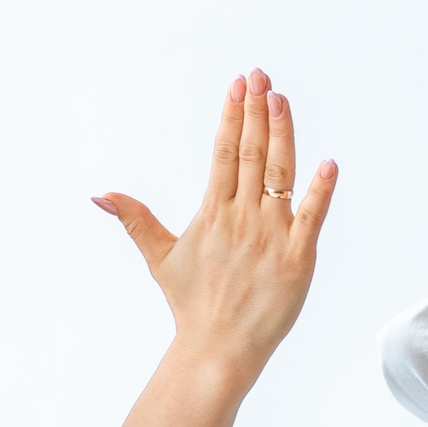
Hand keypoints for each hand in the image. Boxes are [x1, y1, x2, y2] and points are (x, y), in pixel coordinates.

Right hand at [96, 68, 338, 381]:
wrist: (218, 350)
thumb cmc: (192, 304)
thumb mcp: (160, 257)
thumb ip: (134, 219)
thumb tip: (99, 194)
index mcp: (213, 213)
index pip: (224, 153)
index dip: (232, 116)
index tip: (239, 86)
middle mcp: (242, 219)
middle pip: (252, 155)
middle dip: (256, 112)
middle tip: (262, 76)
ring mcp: (271, 238)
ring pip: (280, 176)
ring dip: (282, 136)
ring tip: (282, 101)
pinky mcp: (298, 259)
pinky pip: (312, 218)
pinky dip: (320, 191)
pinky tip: (328, 164)